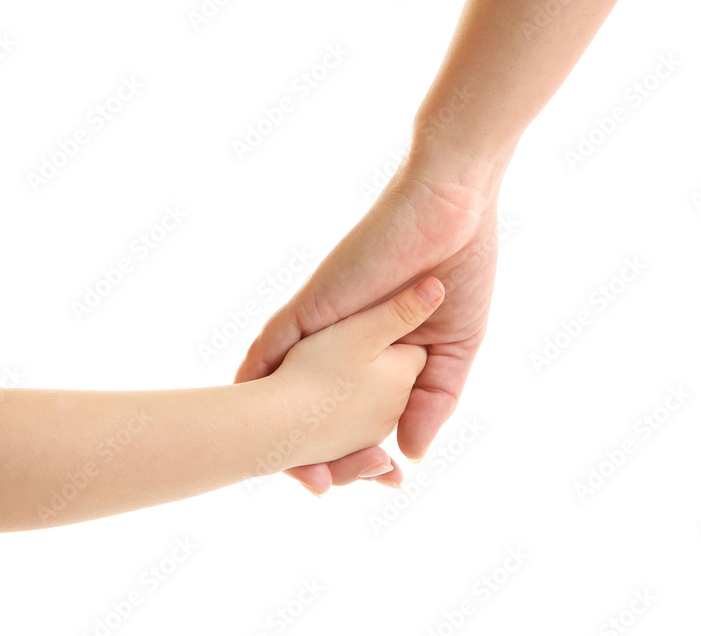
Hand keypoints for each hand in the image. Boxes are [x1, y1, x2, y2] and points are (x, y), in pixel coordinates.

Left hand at [235, 155, 499, 494]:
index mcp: (378, 355)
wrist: (455, 213)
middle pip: (311, 400)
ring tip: (266, 461)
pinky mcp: (314, 302)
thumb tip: (412, 455)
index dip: (348, 449)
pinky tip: (240, 405)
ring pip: (284, 379)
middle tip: (311, 487)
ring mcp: (325, 323)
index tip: (350, 484)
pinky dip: (255, 373)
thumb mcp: (454, 352)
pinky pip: (272, 342)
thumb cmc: (460, 274)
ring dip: (272, 418)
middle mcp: (343, 343)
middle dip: (305, 445)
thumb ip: (433, 401)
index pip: (351, 411)